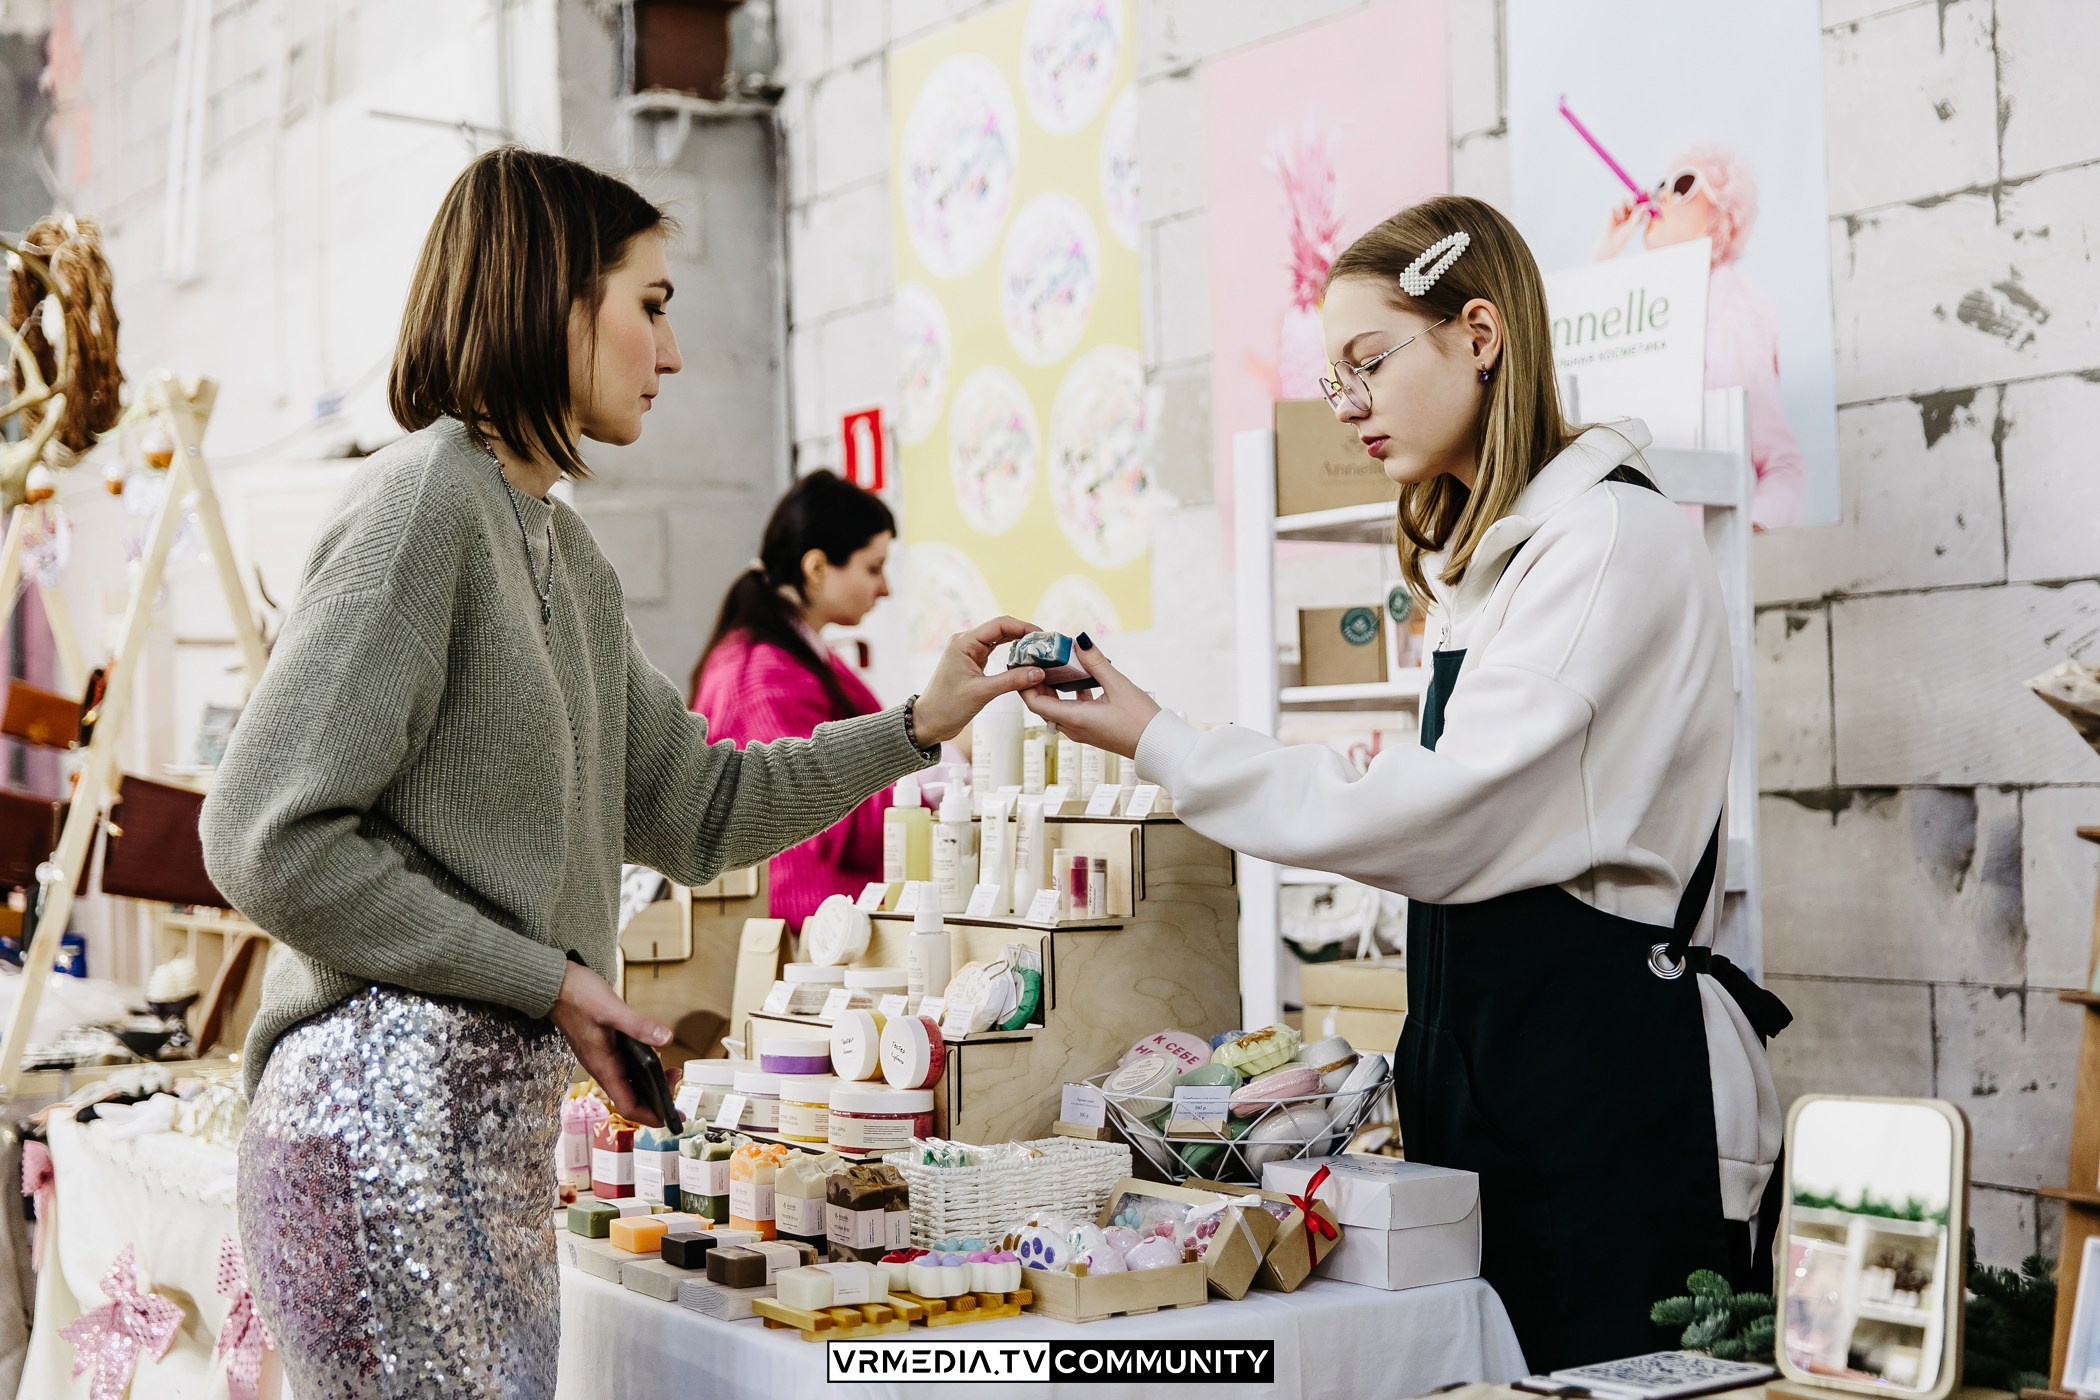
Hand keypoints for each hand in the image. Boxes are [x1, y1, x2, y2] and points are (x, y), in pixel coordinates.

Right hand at [550, 961, 673, 1126]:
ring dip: (651, 1085)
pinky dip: (642, 1070)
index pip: (628, 1105)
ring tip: (671, 1072)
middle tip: (676, 1081)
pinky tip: (654, 1056)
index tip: (672, 1115)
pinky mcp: (603, 1048)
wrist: (555, 985)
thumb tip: (666, 1039)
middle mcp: (603, 1067)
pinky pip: (625, 1069)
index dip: (651, 1116)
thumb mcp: (612, 1009)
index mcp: (604, 1066)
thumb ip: (638, 1025)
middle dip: (657, 1099)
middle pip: (631, 1098)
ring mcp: (602, 1059)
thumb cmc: (577, 997)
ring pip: (629, 1084)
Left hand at [910, 615, 1046, 745]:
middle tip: (1046, 644)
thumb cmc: (947, 706)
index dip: (1023, 627)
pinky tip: (1025, 659)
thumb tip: (1039, 672)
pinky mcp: (973, 663)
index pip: (1000, 625)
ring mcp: (969, 652)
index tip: (1042, 635)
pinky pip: (996, 652)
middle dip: (1024, 634)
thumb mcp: (982, 692)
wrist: (929, 722)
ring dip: (1019, 643)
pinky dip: (1011, 654)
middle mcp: (966, 643)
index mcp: (964, 642)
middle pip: (1001, 629)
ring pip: (1000, 640)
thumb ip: (1012, 680)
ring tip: (1039, 650)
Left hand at [1019, 633, 1159, 759]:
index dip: (1025, 684)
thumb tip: (1079, 641)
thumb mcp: (1118, 685)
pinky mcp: (1092, 730)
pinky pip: (1072, 712)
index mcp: (1075, 719)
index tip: (1023, 664)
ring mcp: (1082, 731)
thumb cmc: (1141, 721)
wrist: (1158, 746)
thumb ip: (1096, 662)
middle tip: (1036, 660)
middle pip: (1043, 706)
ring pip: (1057, 709)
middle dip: (1036, 683)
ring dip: (1052, 690)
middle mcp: (1074, 728)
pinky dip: (1069, 696)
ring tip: (1054, 666)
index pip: (1036, 703)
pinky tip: (1081, 681)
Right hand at [1596, 195, 1642, 259]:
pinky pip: (1617, 203)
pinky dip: (1619, 208)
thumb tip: (1645, 205)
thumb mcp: (1632, 226)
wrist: (1609, 242)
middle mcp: (1630, 211)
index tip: (1648, 190)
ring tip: (1629, 209)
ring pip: (1626, 199)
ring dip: (1629, 201)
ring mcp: (1622, 210)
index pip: (1643, 203)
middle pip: (1635, 198)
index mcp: (1638, 215)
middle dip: (1639, 194)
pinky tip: (1619, 217)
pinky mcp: (1613, 210)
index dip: (1646, 196)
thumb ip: (1638, 215)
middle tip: (1642, 190)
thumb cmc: (1622, 237)